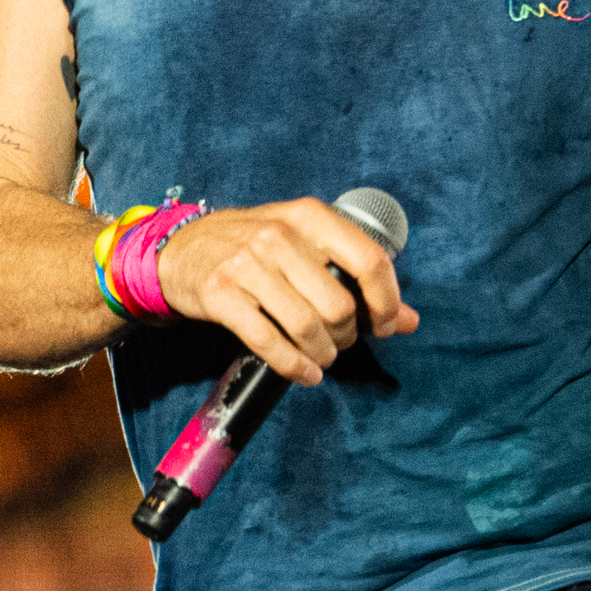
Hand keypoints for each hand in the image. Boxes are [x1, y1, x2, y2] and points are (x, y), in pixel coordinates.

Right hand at [154, 197, 419, 384]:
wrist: (181, 249)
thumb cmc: (254, 247)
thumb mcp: (306, 246)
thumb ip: (357, 278)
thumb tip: (410, 321)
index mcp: (310, 217)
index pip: (369, 260)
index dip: (387, 301)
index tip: (386, 325)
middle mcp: (279, 236)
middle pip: (339, 305)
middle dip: (348, 335)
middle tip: (340, 340)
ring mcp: (247, 265)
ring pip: (307, 327)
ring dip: (323, 354)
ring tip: (322, 357)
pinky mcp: (221, 295)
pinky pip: (269, 342)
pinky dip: (295, 367)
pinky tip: (305, 373)